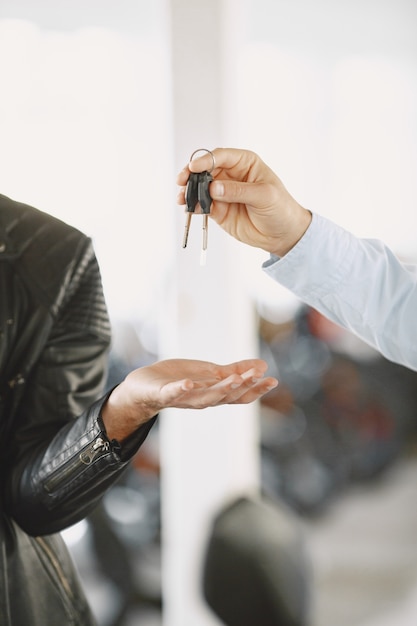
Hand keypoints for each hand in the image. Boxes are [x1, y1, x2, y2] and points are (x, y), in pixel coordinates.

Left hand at [102, 358, 277, 441]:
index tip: (273, 380)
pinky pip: (172, 393)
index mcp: (213, 393)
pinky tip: (188, 382)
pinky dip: (180, 389)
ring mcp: (182, 398)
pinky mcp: (162, 393)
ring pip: (204, 398)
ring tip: (234, 379)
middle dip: (242, 387)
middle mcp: (201, 400)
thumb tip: (262, 365)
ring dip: (220, 390)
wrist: (143, 389)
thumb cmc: (178, 380)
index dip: (256, 390)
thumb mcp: (210, 373)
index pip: (239, 395)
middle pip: (225, 397)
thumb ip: (234, 370)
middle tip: (257, 376)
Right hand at [177, 148, 311, 255]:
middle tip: (182, 181)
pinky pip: (202, 204)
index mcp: (245, 163)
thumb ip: (238, 191)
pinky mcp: (218, 209)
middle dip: (192, 174)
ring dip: (189, 190)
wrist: (282, 234)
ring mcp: (223, 192)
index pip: (221, 156)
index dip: (205, 160)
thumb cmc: (280, 209)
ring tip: (182, 197)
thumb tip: (214, 188)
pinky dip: (193, 206)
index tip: (194, 167)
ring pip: (200, 187)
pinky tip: (189, 208)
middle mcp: (231, 175)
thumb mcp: (264, 196)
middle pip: (205, 169)